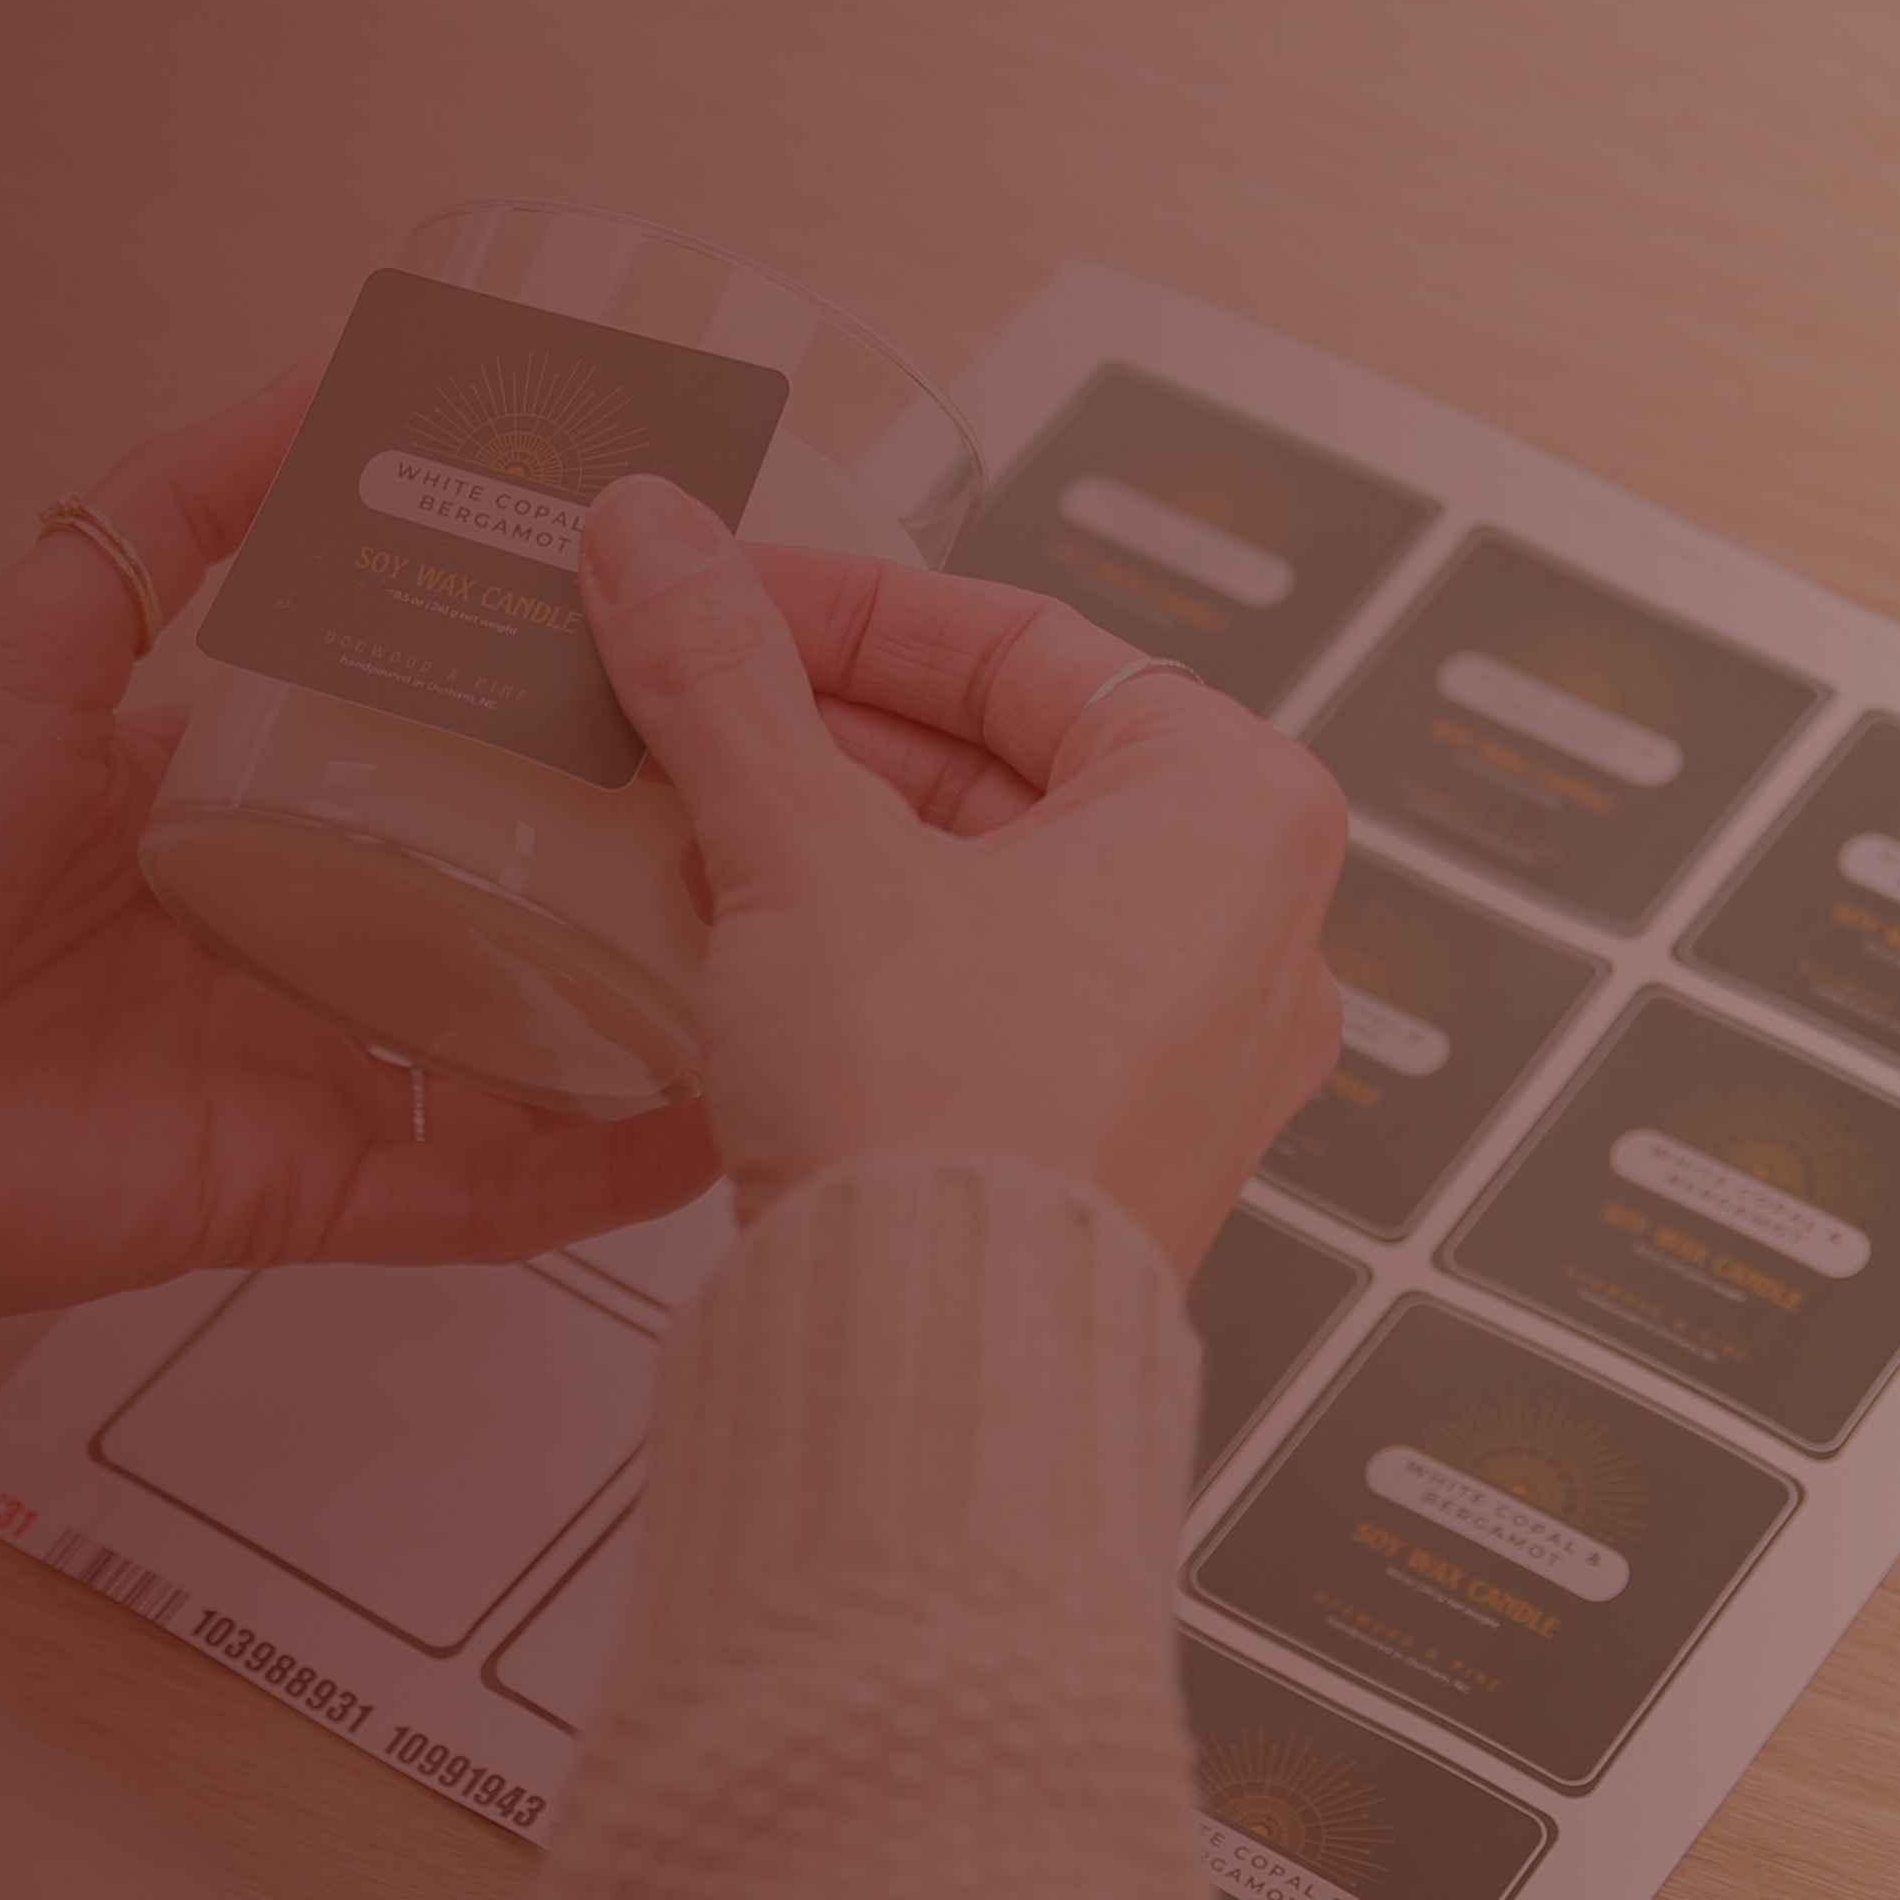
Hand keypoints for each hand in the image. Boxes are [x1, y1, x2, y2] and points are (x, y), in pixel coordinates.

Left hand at [0, 370, 721, 1322]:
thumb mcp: (28, 626)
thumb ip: (179, 509)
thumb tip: (336, 365)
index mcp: (210, 796)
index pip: (417, 746)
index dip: (542, 711)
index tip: (686, 649)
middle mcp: (262, 930)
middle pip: (485, 902)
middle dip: (626, 872)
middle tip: (793, 811)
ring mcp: (276, 1065)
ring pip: (503, 1051)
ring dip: (633, 1028)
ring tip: (791, 977)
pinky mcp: (271, 1191)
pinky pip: (455, 1192)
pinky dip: (574, 1178)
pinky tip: (699, 1131)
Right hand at [574, 474, 1348, 1280]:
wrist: (936, 1358)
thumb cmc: (947, 1116)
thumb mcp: (802, 847)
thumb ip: (720, 678)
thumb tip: (654, 541)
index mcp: (1233, 811)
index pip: (1019, 643)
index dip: (842, 608)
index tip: (717, 599)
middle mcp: (1245, 927)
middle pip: (1002, 759)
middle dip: (822, 727)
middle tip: (681, 700)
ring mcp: (1184, 1049)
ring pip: (985, 880)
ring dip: (831, 835)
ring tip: (689, 812)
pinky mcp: (1103, 1140)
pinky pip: (983, 991)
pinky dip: (867, 946)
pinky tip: (741, 939)